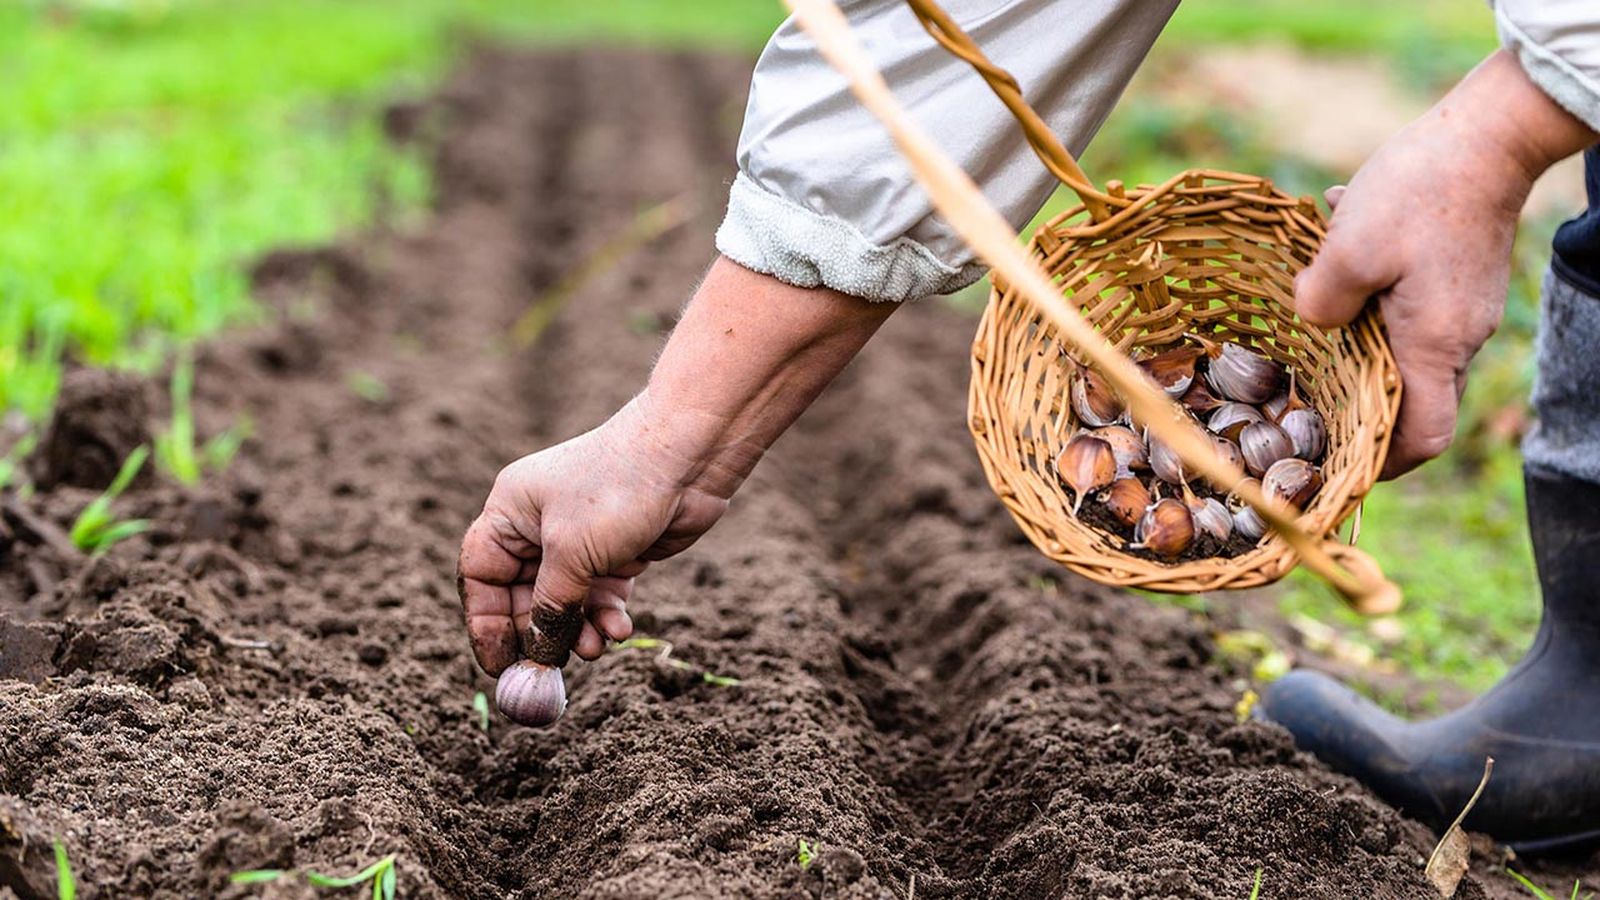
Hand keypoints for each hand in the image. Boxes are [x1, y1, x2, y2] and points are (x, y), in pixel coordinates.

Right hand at [457, 396, 731, 673]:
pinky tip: (619, 630)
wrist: (688, 457)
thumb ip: (551, 608)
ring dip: (577, 631)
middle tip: (551, 671)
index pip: (481, 575)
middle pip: (523, 596)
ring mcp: (579, 540)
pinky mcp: (616, 552)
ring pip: (565, 603)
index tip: (498, 664)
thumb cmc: (617, 491)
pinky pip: (599, 597)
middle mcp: (539, 526)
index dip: (485, 622)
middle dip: (540, 633)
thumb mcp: (572, 554)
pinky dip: (606, 617)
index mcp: (510, 512)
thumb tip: (537, 654)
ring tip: (595, 648)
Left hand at [1294, 51, 1593, 478]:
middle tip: (1307, 399)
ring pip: (1405, 349)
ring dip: (1357, 337)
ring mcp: (1464, 309)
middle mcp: (1459, 338)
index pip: (1423, 438)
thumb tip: (1309, 323)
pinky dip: (1373, 296)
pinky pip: (1411, 309)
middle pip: (1412, 401)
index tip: (1341, 461)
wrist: (1488, 133)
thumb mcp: (1349, 248)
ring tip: (1316, 303)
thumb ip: (1319, 300)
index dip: (1383, 462)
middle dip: (1360, 405)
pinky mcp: (1460, 280)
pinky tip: (1342, 248)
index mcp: (1434, 345)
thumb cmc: (1421, 190)